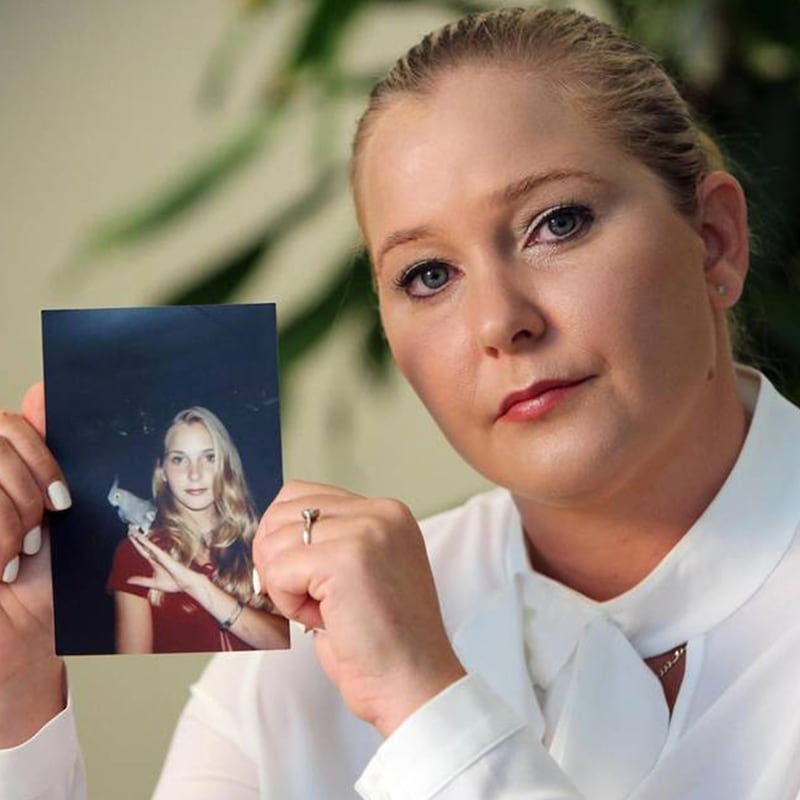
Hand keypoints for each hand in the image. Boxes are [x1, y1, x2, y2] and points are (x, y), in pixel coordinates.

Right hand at [0, 382, 70, 745]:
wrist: (20, 645)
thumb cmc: (39, 578)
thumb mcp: (49, 510)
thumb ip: (41, 452)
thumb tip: (41, 389)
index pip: (5, 424)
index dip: (38, 457)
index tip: (61, 500)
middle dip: (27, 490)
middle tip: (35, 533)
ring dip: (9, 519)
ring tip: (13, 554)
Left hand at [126, 529, 199, 594]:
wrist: (185, 584)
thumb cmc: (173, 583)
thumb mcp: (153, 583)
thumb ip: (141, 581)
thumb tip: (128, 580)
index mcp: (154, 562)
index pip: (142, 550)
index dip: (136, 543)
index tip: (130, 536)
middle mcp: (156, 556)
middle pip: (143, 544)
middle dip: (136, 537)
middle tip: (129, 528)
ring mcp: (160, 555)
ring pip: (146, 543)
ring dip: (139, 536)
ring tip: (131, 529)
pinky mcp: (163, 556)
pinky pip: (152, 547)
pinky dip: (145, 542)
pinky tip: (139, 537)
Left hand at [253, 480, 465, 737]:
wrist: (414, 684)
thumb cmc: (383, 642)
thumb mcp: (361, 572)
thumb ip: (330, 541)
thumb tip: (272, 533)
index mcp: (387, 513)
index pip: (302, 496)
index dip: (283, 539)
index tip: (299, 576)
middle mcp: (381, 513)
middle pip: (283, 512)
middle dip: (278, 559)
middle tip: (308, 598)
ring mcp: (366, 531)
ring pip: (276, 540)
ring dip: (285, 585)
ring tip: (324, 610)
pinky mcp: (347, 559)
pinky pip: (280, 570)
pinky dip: (287, 602)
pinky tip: (322, 620)